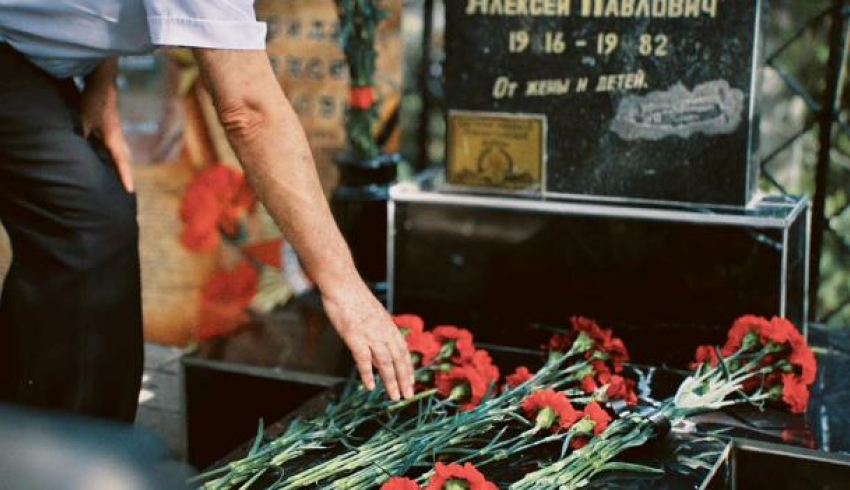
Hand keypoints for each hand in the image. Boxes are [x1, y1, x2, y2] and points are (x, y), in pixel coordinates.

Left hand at [79, 58, 133, 192]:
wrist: (103, 81)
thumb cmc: (93, 100)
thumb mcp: (83, 121)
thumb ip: (81, 137)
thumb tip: (75, 153)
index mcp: (113, 137)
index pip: (121, 161)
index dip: (125, 177)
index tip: (130, 191)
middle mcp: (118, 135)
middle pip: (125, 158)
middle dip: (126, 172)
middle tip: (127, 186)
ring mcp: (116, 128)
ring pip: (121, 149)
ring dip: (121, 161)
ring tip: (119, 172)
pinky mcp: (112, 123)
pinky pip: (116, 142)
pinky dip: (115, 151)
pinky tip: (107, 151)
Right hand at [323, 282, 414, 401]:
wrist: (343, 284)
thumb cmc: (354, 299)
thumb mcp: (373, 315)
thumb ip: (377, 333)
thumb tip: (377, 353)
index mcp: (389, 327)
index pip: (403, 351)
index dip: (408, 368)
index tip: (412, 382)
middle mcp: (384, 332)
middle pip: (398, 360)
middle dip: (404, 379)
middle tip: (408, 395)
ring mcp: (370, 335)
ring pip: (385, 363)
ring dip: (390, 381)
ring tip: (394, 397)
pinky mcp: (355, 337)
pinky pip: (363, 360)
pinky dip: (367, 374)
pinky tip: (370, 386)